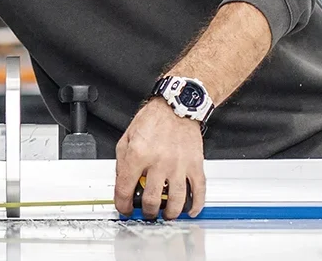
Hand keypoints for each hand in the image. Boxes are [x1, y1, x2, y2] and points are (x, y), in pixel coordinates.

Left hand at [115, 99, 205, 219]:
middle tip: (147, 212)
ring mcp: (179, 165)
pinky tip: (190, 210)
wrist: (176, 105)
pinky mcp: (195, 164)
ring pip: (175, 200)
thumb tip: (122, 185)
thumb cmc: (153, 120)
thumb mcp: (126, 139)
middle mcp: (159, 161)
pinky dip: (195, 205)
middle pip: (152, 200)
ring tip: (166, 215)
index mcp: (138, 155)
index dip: (123, 204)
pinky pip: (199, 190)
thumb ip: (122, 163)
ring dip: (169, 214)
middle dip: (147, 212)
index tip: (125, 208)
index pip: (125, 189)